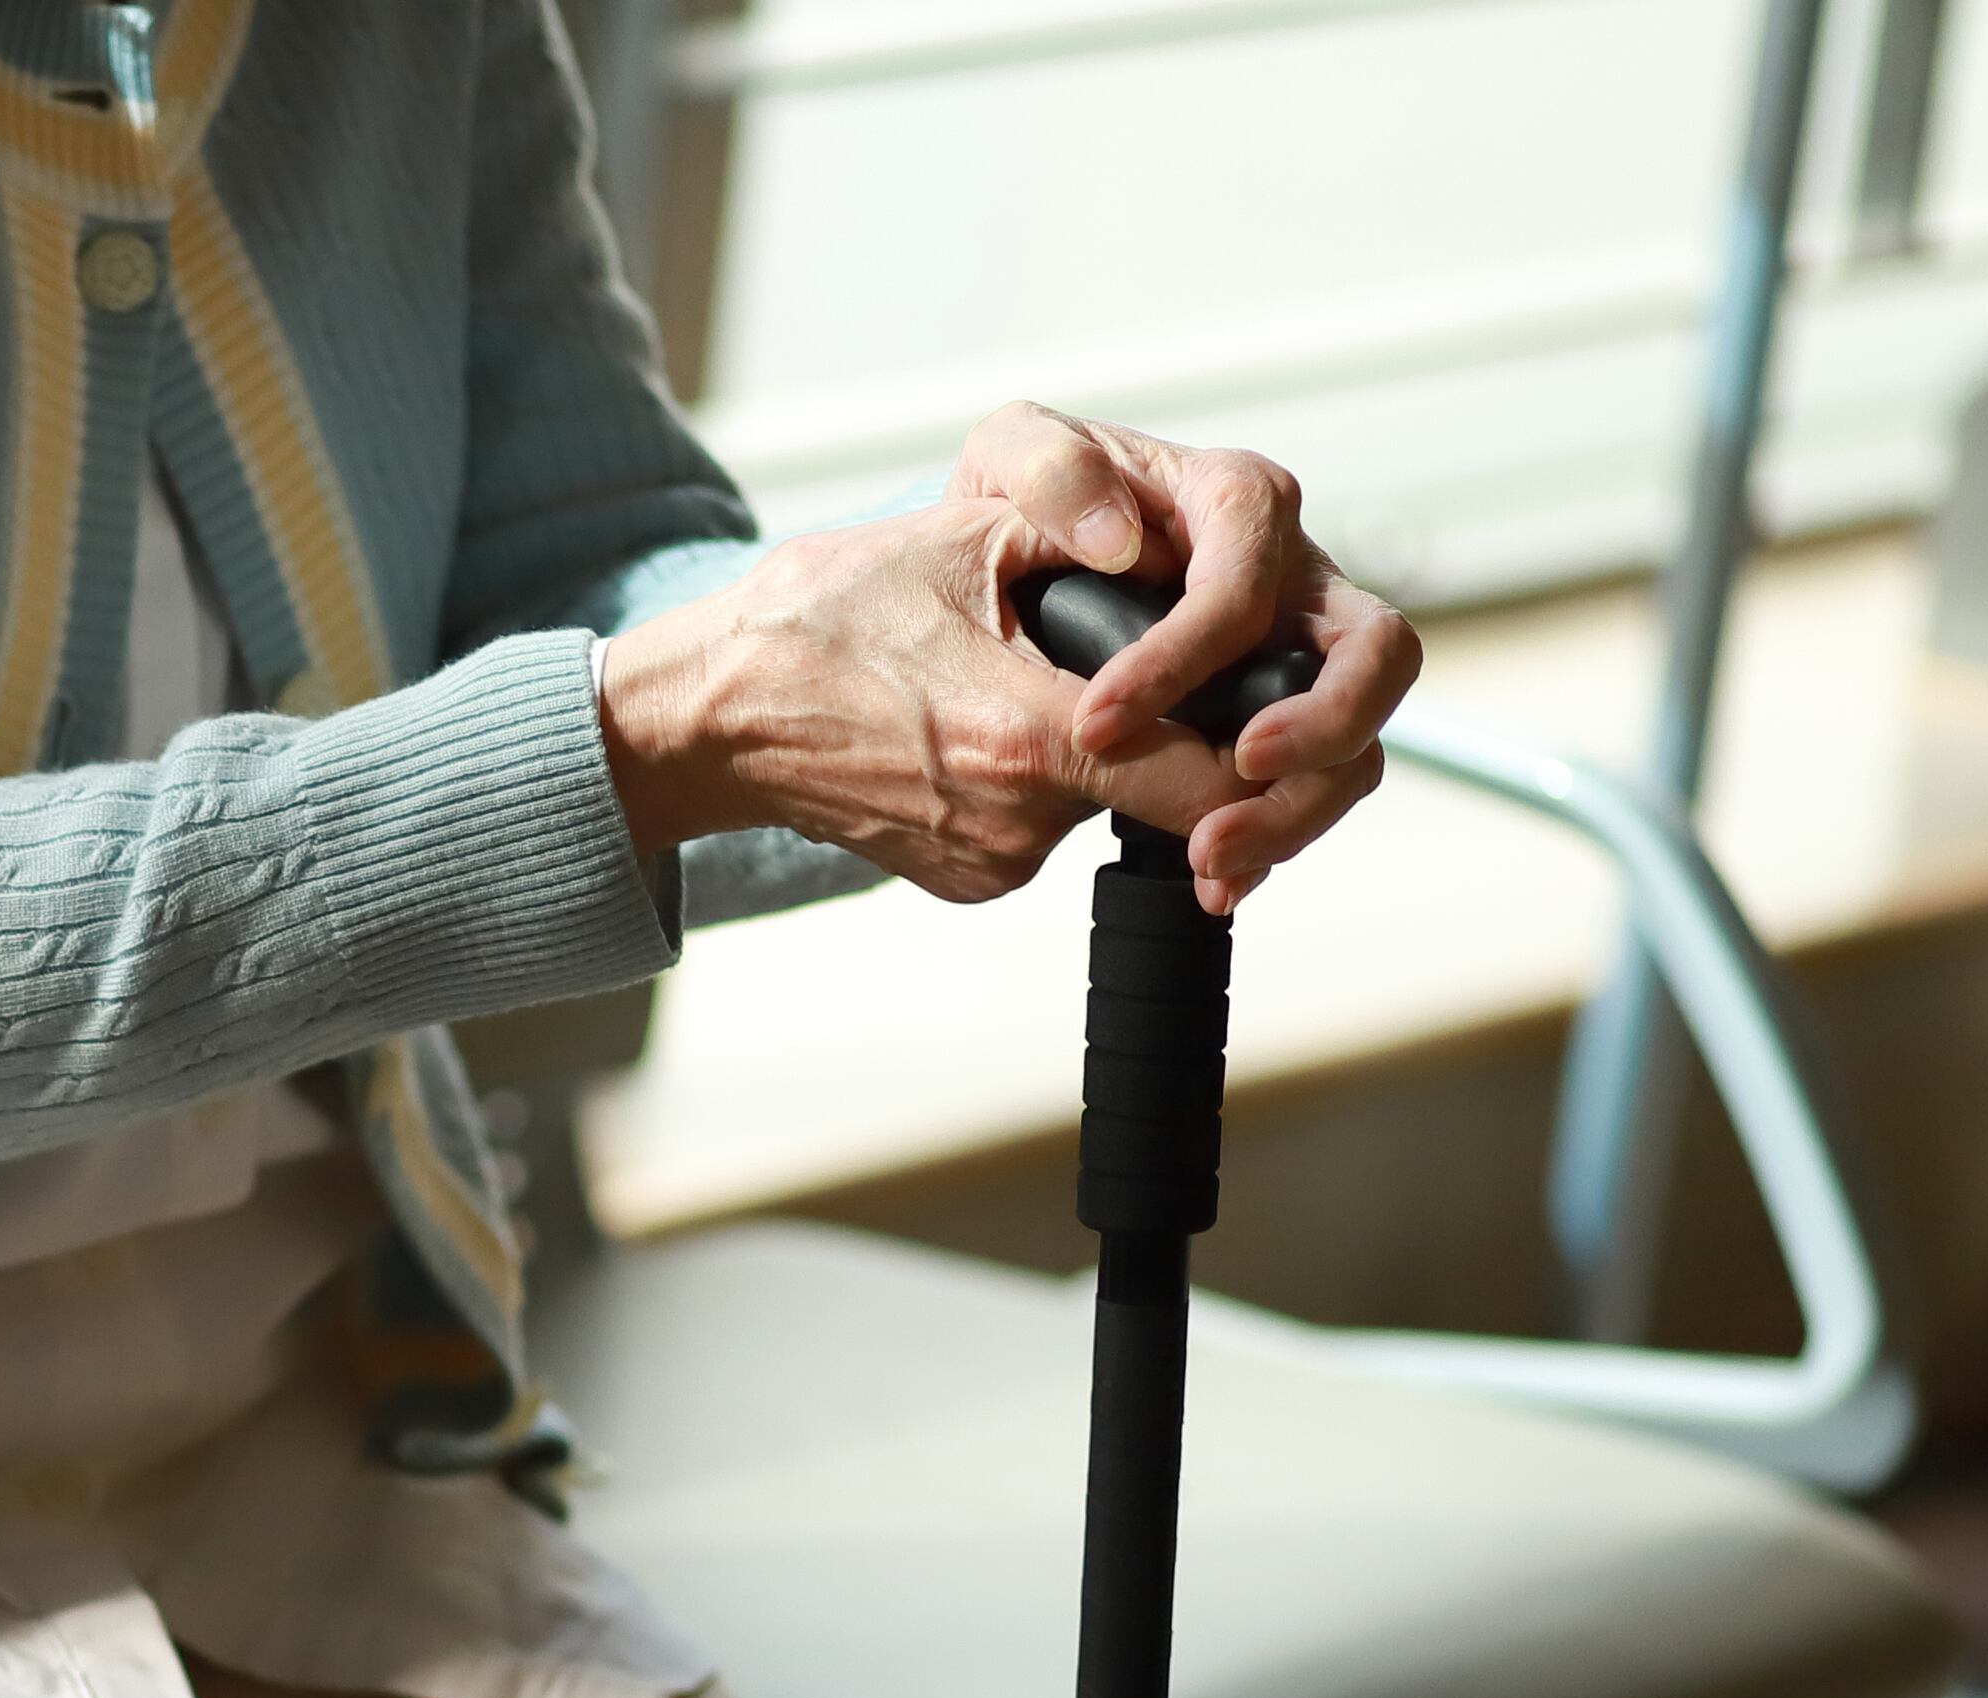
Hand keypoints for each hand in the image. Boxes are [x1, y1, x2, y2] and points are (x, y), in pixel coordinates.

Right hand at [594, 404, 1415, 915]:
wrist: (705, 717)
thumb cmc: (821, 615)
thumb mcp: (960, 536)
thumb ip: (1083, 529)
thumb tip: (1171, 540)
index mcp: (1032, 738)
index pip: (1213, 784)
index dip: (1275, 771)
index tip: (1282, 737)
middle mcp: (1018, 822)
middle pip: (1174, 800)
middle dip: (1196, 753)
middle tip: (1180, 692)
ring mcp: (989, 862)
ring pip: (1112, 810)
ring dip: (1107, 754)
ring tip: (1032, 684)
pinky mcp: (967, 879)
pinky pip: (1050, 830)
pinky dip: (1047, 782)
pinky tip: (983, 730)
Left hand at [946, 402, 1412, 907]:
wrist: (1003, 572)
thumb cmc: (1020, 505)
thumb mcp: (1010, 455)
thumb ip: (1049, 466)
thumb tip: (1116, 536)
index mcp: (1236, 504)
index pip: (1246, 581)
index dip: (1183, 656)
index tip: (1096, 721)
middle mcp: (1290, 577)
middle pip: (1369, 652)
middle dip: (1320, 725)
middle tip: (1240, 775)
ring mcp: (1297, 654)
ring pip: (1356, 737)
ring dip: (1299, 806)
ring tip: (1215, 857)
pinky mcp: (1277, 718)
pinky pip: (1312, 784)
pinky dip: (1271, 836)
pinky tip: (1214, 879)